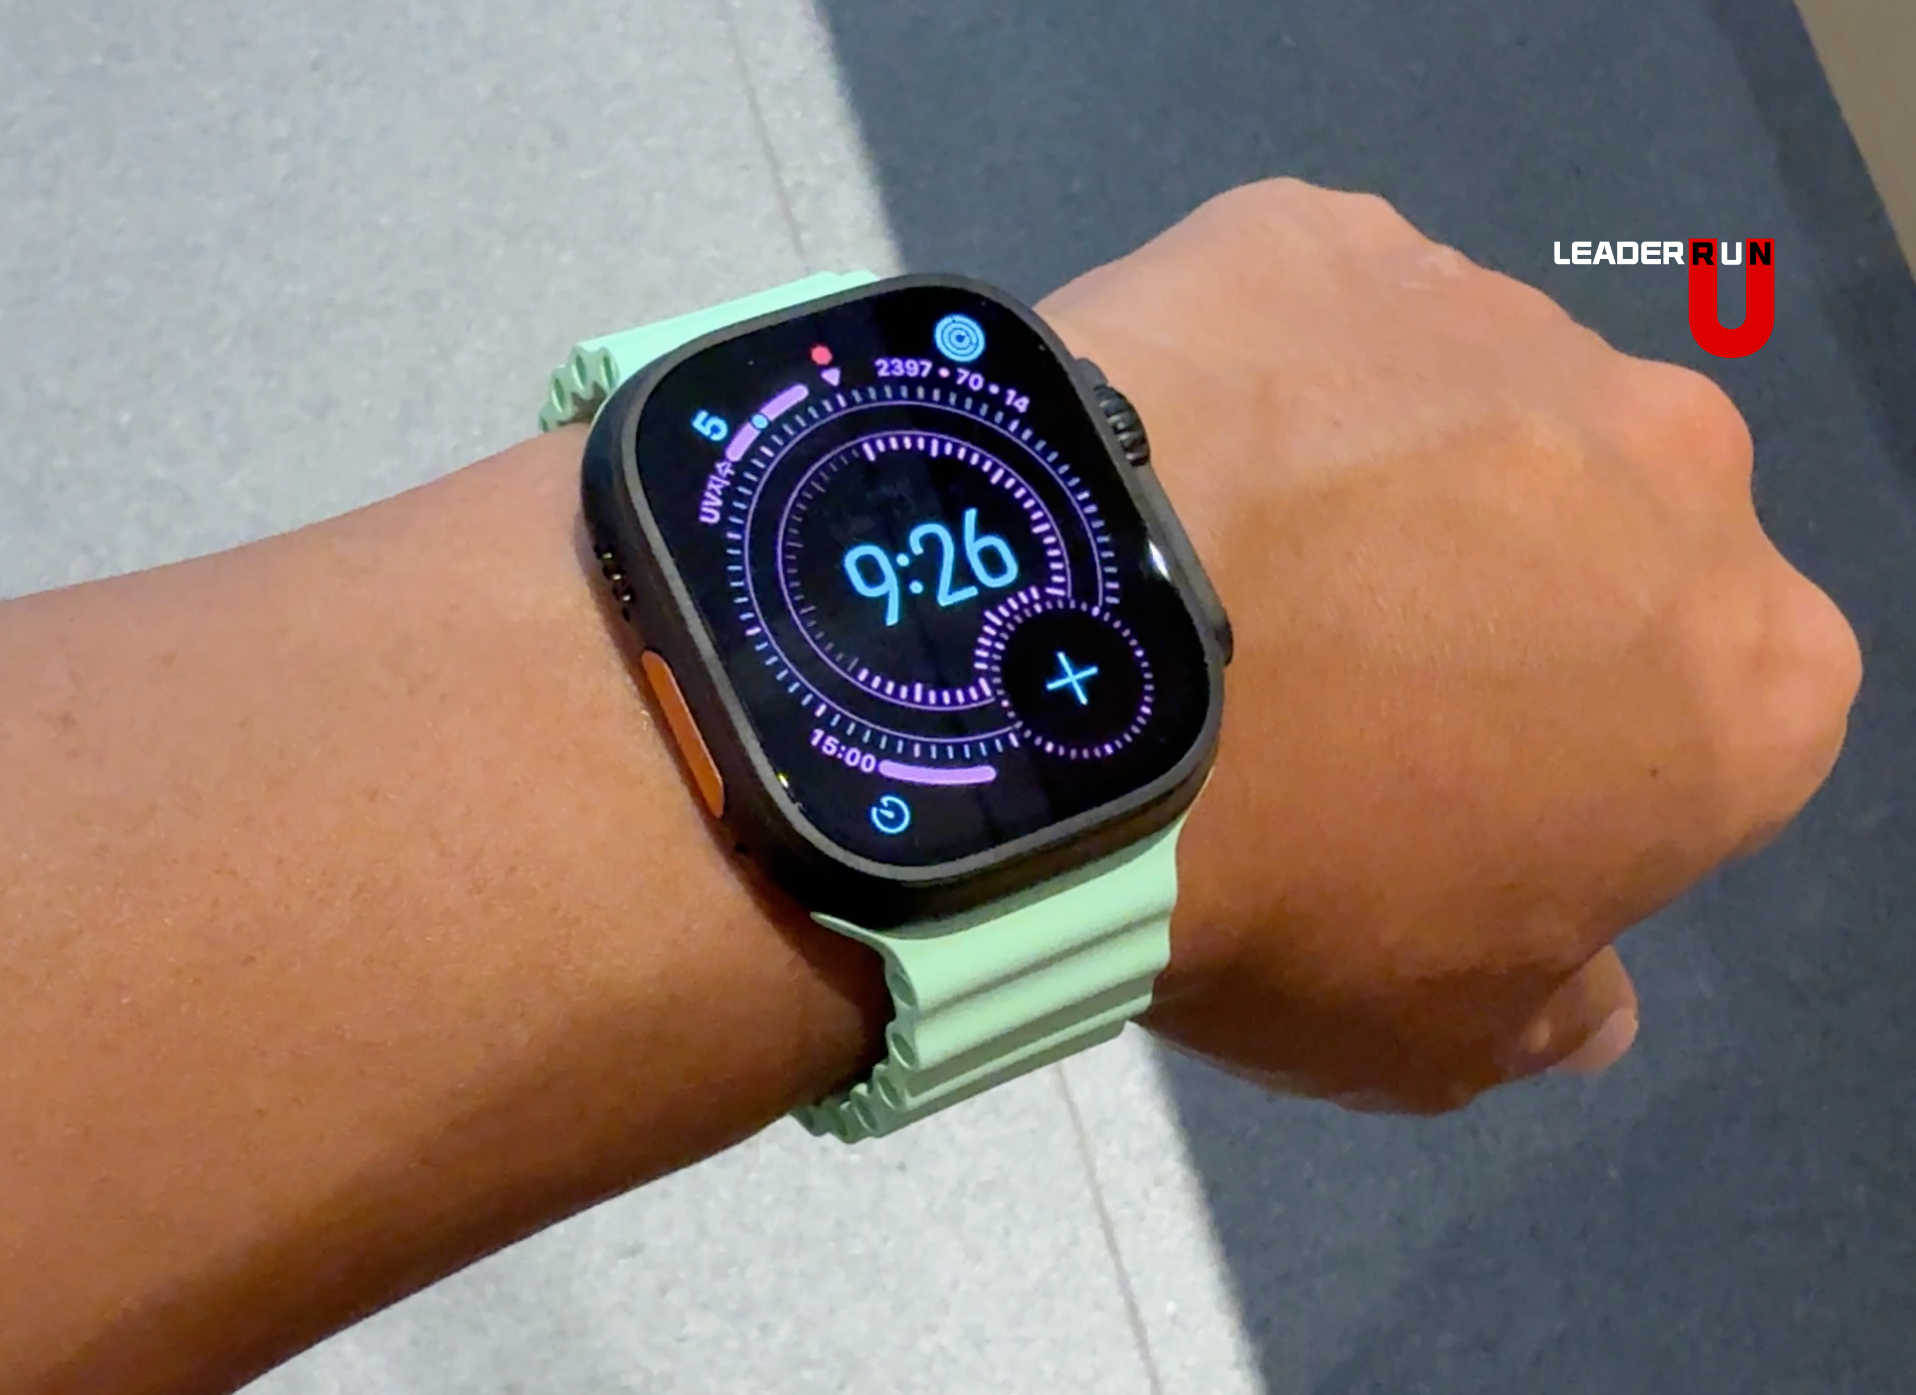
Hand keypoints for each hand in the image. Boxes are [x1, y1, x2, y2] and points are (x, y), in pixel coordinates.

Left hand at [1039, 178, 1862, 1113]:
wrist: (1050, 681)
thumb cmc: (1280, 885)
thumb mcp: (1435, 1036)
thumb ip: (1555, 1006)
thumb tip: (1596, 995)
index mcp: (1756, 667)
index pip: (1708, 722)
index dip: (1574, 769)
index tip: (1443, 798)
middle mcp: (1676, 461)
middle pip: (1596, 544)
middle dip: (1497, 603)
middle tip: (1326, 678)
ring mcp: (1495, 316)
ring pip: (1457, 415)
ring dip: (1374, 482)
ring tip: (1215, 567)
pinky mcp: (1324, 232)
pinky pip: (1307, 317)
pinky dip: (1254, 382)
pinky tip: (1159, 460)